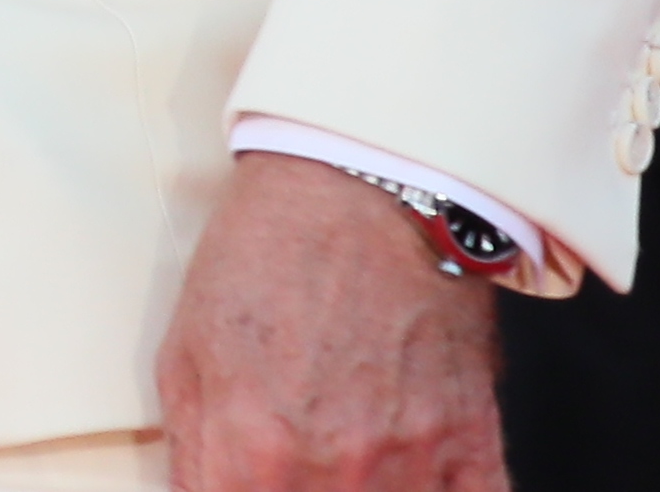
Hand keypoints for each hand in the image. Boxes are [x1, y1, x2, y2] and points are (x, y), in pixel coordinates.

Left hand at [157, 154, 501, 491]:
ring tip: (350, 467)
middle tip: (300, 467)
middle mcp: (334, 474)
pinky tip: (412, 476)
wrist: (358, 196)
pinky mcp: (473, 450)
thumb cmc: (264, 261)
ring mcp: (411, 467)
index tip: (246, 482)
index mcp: (252, 453)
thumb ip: (192, 452)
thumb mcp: (185, 353)